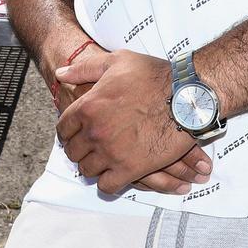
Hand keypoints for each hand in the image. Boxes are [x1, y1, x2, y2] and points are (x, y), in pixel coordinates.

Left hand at [55, 48, 202, 197]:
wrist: (186, 96)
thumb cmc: (153, 76)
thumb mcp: (116, 61)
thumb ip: (85, 68)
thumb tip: (60, 72)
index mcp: (88, 106)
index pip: (64, 129)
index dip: (68, 133)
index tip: (74, 135)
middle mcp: (95, 132)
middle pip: (73, 152)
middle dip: (79, 150)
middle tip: (89, 149)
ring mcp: (112, 152)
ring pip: (88, 170)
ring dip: (92, 166)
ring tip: (101, 161)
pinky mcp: (131, 169)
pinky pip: (107, 186)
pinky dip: (108, 183)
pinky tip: (114, 175)